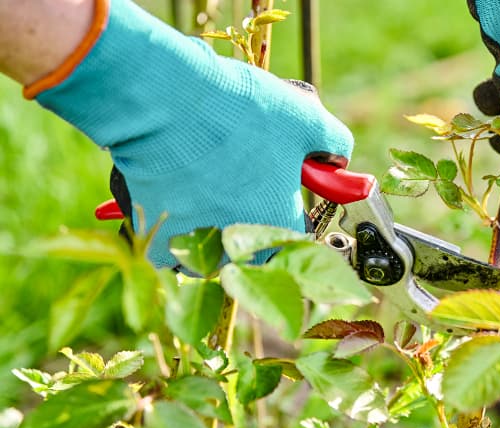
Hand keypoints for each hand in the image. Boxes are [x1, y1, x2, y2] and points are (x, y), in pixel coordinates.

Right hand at [29, 0, 351, 266]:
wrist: (161, 99)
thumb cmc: (238, 111)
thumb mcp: (306, 118)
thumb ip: (333, 143)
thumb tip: (338, 157)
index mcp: (280, 230)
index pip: (299, 234)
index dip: (292, 205)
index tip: (281, 184)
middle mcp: (239, 251)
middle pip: (254, 240)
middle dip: (252, 210)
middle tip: (240, 170)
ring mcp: (196, 251)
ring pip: (213, 243)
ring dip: (213, 217)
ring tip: (206, 171)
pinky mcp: (156, 242)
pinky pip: (174, 241)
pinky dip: (176, 218)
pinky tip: (177, 183)